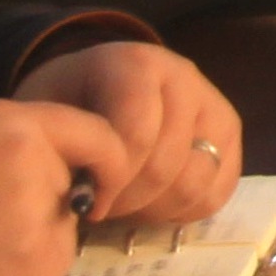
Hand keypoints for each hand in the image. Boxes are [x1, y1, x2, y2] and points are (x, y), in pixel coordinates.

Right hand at [0, 100, 130, 275]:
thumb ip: (8, 154)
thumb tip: (57, 181)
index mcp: (9, 122)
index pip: (94, 134)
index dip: (106, 165)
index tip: (100, 192)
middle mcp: (32, 160)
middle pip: (71, 200)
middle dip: (40, 226)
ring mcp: (34, 216)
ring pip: (60, 250)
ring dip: (25, 268)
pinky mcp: (29, 269)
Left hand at [11, 41, 242, 225]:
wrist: (90, 89)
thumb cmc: (65, 106)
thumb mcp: (47, 115)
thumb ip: (63, 146)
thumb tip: (85, 197)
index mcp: (135, 64)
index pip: (137, 136)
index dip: (109, 179)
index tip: (82, 199)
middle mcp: (184, 77)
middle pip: (166, 165)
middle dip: (128, 199)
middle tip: (101, 206)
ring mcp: (212, 105)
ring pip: (196, 182)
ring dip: (155, 208)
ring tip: (125, 204)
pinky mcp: (228, 136)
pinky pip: (217, 191)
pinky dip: (183, 211)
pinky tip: (152, 204)